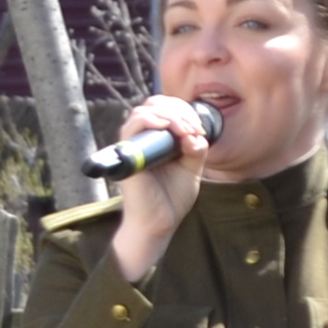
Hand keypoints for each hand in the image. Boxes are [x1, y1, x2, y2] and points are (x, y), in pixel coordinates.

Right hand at [104, 96, 210, 281]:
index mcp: (157, 139)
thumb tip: (195, 134)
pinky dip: (151, 120)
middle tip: (194, 129)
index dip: (184, 110)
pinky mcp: (127, 154)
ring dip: (170, 115)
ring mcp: (132, 145)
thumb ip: (196, 149)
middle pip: (154, 104)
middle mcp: (142, 139)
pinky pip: (133, 126)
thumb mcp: (192, 168)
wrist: (159, 223)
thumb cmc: (171, 199)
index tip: (199, 129)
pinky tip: (167, 128)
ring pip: (144, 111)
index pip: (166, 108)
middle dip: (179, 110)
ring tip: (185, 131)